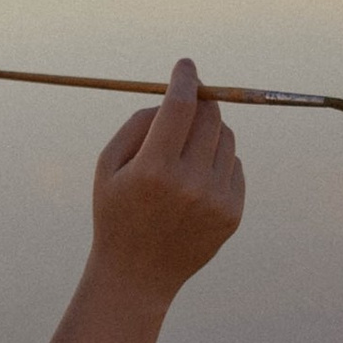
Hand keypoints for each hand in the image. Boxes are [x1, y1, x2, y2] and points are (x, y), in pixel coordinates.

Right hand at [87, 57, 245, 300]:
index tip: (185, 65)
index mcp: (154, 169)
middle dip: (199, 102)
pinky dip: (217, 162)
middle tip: (187, 102)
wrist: (137, 277)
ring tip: (185, 151)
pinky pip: (234, 165)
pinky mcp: (232, 214)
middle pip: (210, 117)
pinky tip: (194, 181)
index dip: (184, 79)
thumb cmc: (116, 212)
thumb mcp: (108, 165)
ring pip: (226, 139)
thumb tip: (176, 95)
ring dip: (209, 132)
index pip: (180, 106)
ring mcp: (216, 200)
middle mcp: (190, 183)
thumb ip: (139, 123)